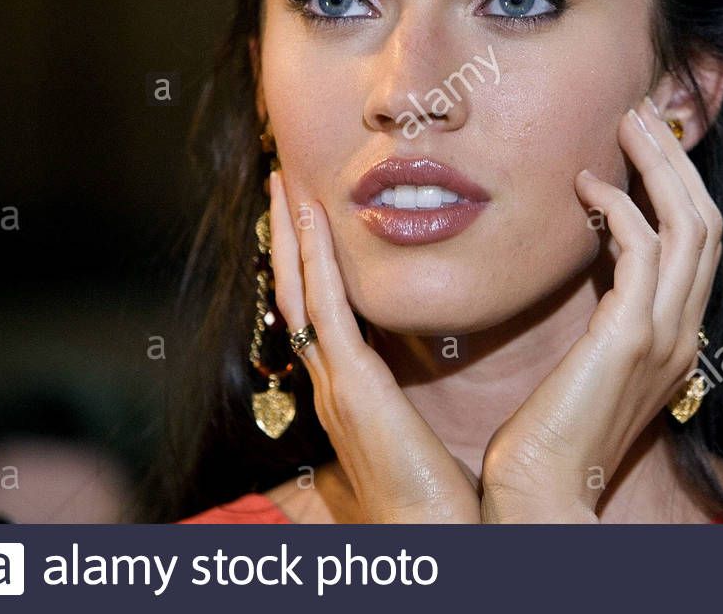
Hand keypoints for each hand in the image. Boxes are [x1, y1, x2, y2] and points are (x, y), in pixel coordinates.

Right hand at [269, 168, 481, 522]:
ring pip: (301, 291)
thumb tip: (433, 365)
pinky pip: (326, 310)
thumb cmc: (440, 498)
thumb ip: (411, 396)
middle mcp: (330, 383)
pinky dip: (315, 261)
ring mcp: (335, 384)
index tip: (310, 216)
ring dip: (292, 235)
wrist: (435, 539)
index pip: (318, 310)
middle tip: (283, 184)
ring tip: (286, 185)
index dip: (309, 262)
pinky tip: (312, 220)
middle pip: (296, 292)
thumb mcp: (420, 429)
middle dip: (288, 237)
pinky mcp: (352, 386)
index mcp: (348, 390)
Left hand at [479, 95, 722, 522]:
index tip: (645, 145)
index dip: (679, 187)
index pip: (698, 246)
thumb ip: (603, 318)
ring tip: (627, 123)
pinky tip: (586, 184)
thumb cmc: (550, 436)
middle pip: (707, 224)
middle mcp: (684, 334)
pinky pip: (643, 250)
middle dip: (677, 161)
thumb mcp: (589, 366)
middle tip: (641, 113)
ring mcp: (666, 337)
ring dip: (660, 166)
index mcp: (677, 339)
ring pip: (690, 226)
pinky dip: (622, 206)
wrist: (544, 494)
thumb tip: (592, 266)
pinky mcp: (631, 338)